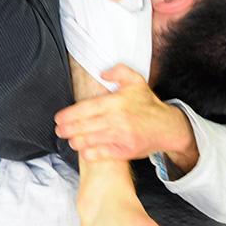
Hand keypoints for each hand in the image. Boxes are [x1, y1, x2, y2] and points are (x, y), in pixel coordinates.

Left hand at [54, 65, 187, 160]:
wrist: (167, 127)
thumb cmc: (148, 104)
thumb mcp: (136, 81)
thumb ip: (119, 72)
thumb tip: (102, 73)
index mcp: (117, 102)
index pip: (86, 108)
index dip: (70, 114)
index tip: (59, 118)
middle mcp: (118, 119)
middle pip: (85, 125)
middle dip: (68, 129)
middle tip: (59, 130)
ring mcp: (122, 136)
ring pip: (92, 140)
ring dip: (77, 141)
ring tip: (69, 139)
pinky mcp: (126, 150)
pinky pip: (103, 153)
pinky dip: (91, 153)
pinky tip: (84, 151)